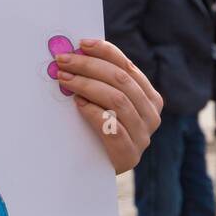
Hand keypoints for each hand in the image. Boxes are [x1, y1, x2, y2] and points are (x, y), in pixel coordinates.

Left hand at [54, 38, 162, 174]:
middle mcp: (151, 115)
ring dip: (87, 86)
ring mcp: (143, 136)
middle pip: (121, 81)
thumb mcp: (105, 104)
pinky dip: (94, 113)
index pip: (127, 67)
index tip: (81, 43)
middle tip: (63, 61)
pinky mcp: (129, 155)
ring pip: (117, 101)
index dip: (105, 52)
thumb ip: (100, 82)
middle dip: (89, 66)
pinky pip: (112, 128)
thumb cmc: (98, 131)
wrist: (98, 171)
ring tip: (65, 80)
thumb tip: (76, 52)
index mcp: (149, 97)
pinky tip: (78, 105)